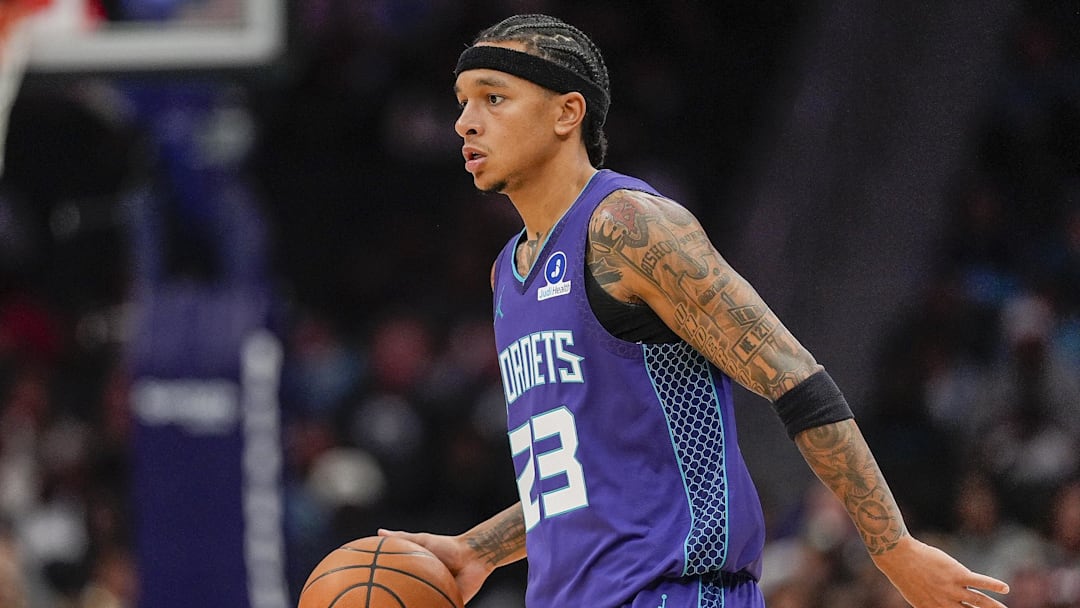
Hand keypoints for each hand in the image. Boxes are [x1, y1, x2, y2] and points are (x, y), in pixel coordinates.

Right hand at [378, 528, 493, 603]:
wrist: (473, 557)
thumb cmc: (448, 546)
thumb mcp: (423, 541)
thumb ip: (402, 538)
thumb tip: (379, 531)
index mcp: (416, 574)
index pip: (396, 584)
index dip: (384, 591)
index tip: (370, 593)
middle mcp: (425, 588)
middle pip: (407, 599)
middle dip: (396, 604)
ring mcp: (436, 598)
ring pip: (422, 606)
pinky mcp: (450, 605)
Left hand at [872, 536, 1009, 607]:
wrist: (898, 557)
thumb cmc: (904, 574)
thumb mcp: (915, 595)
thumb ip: (929, 603)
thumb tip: (938, 605)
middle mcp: (946, 603)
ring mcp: (952, 588)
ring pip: (979, 601)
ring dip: (994, 606)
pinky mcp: (956, 573)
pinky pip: (979, 581)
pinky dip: (993, 584)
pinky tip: (1005, 588)